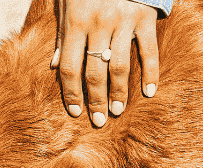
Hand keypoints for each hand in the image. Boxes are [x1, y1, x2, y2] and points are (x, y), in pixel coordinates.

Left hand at [52, 0, 161, 126]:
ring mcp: (123, 22)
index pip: (69, 67)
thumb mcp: (66, 5)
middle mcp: (98, 25)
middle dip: (95, 100)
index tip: (75, 111)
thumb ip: (61, 35)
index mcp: (75, 24)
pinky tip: (149, 92)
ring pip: (120, 66)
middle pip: (94, 72)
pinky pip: (148, 51)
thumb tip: (53, 65)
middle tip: (98, 121)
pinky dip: (150, 73)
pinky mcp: (145, 18)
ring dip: (118, 92)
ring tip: (117, 111)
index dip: (71, 92)